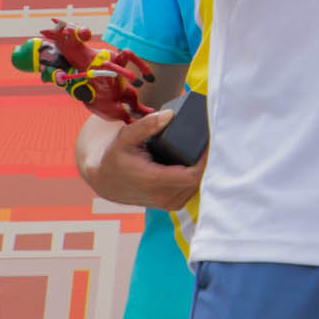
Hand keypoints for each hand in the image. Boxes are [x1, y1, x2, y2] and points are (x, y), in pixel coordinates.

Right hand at [80, 110, 205, 208]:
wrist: (105, 180)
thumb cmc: (116, 156)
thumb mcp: (126, 137)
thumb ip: (147, 125)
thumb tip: (170, 114)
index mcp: (154, 181)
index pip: (193, 175)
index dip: (207, 159)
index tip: (212, 141)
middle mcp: (163, 197)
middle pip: (200, 180)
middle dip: (209, 161)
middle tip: (213, 139)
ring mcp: (168, 203)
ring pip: (199, 187)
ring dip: (205, 169)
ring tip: (207, 148)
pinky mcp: (171, 204)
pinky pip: (193, 191)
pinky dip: (198, 176)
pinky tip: (200, 161)